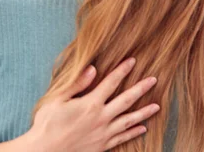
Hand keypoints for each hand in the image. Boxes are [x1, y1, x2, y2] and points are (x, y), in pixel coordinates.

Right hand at [28, 58, 158, 151]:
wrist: (47, 150)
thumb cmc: (48, 123)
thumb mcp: (57, 99)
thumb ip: (77, 84)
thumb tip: (92, 69)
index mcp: (90, 103)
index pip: (110, 83)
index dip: (122, 71)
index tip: (132, 61)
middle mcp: (101, 118)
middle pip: (126, 100)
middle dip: (141, 89)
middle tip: (153, 80)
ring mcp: (104, 133)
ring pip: (129, 120)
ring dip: (144, 112)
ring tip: (156, 106)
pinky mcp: (103, 145)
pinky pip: (123, 137)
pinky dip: (134, 132)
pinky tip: (142, 128)